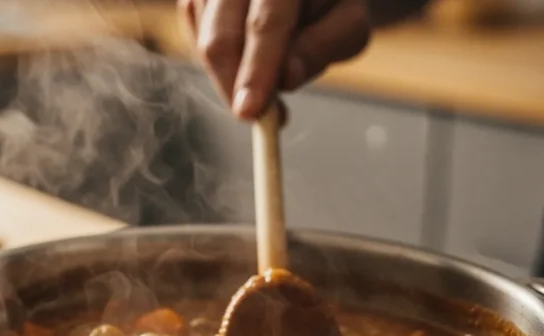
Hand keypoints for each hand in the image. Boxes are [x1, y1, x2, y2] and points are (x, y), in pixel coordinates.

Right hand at [179, 0, 371, 119]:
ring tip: (264, 76)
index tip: (250, 112)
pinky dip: (218, 62)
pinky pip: (196, 39)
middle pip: (222, 36)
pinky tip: (245, 59)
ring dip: (230, 74)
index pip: (265, 23)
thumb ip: (324, 47)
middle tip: (255, 116)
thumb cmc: (329, 0)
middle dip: (233, 86)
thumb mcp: (347, 22)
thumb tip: (285, 78)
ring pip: (204, 42)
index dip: (255, 70)